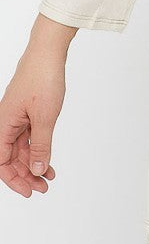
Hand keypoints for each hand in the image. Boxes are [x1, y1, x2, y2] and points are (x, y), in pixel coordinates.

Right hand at [0, 17, 74, 196]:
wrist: (48, 52)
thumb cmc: (42, 79)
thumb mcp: (44, 117)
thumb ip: (40, 146)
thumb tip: (35, 171)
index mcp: (2, 125)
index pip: (1, 162)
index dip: (14, 180)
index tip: (30, 192)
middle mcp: (6, 123)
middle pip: (10, 158)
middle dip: (26, 175)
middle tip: (44, 188)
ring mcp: (16, 117)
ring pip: (20, 149)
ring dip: (33, 164)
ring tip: (49, 177)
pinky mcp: (27, 111)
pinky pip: (28, 137)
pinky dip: (38, 149)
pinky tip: (48, 160)